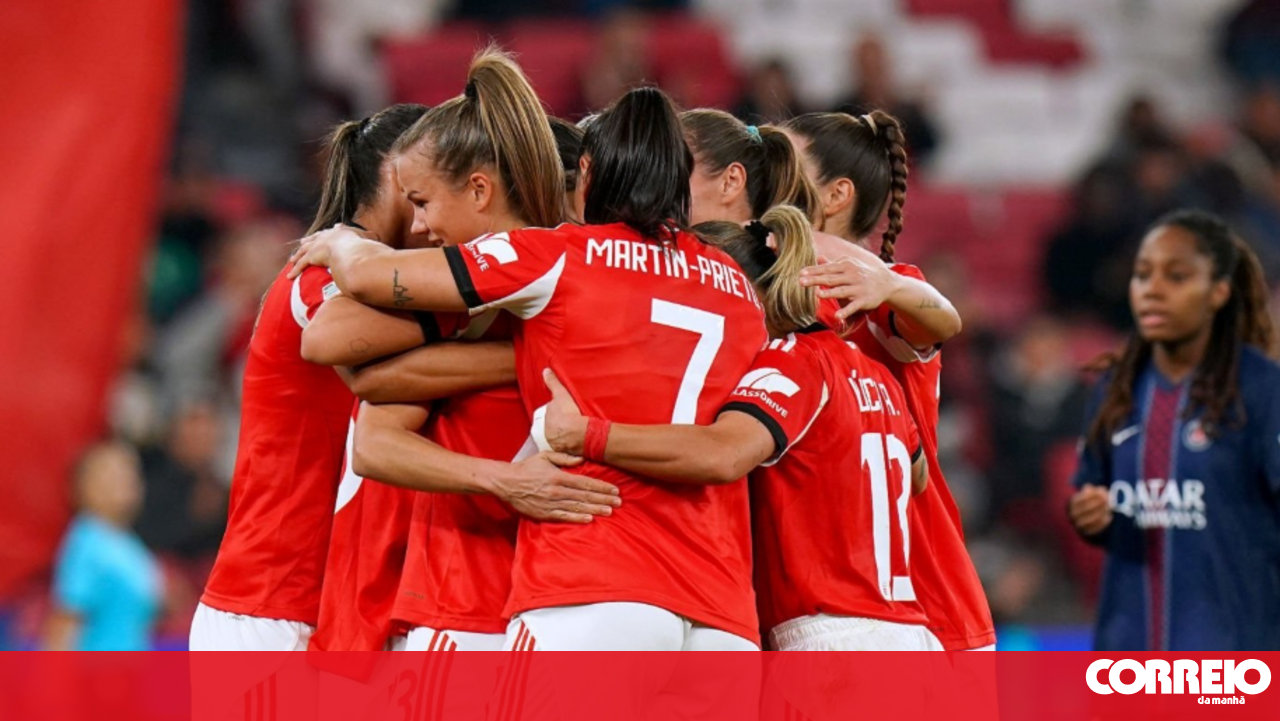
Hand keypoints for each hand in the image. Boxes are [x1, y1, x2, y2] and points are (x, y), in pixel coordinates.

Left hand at [287, 224, 373, 278]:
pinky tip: (290, 276)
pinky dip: (295, 270)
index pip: (336, 230)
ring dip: (298, 254)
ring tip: (292, 259)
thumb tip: (380, 241)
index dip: (333, 231)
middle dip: (310, 240)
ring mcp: (318, 245)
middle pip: (316, 237)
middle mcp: (327, 236)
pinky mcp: (312, 256)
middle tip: (304, 241)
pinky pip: (301, 264)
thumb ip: (373, 240)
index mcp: (342, 232)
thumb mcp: (371, 240)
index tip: (333, 229)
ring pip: (304, 250)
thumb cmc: (363, 247)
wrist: (351, 251)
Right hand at [493, 452, 620, 523]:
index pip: (585, 483)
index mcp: (559, 477)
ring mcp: (551, 504)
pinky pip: (564, 517)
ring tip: (609, 511)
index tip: (615, 490)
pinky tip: (589, 518)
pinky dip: (577, 518)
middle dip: (603, 499)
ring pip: (577, 507)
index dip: (602, 487)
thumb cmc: (526, 468)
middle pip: (585, 496)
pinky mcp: (544, 514)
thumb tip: (582, 459)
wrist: (506, 483)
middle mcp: (557, 491)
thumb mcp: (545, 456)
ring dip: (595, 509)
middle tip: (618, 502)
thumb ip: (565, 457)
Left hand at [542, 368, 587, 455]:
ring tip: (572, 435)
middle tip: (567, 424)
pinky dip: (567, 446)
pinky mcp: (561, 452)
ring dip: (561, 437)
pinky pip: (563, 448)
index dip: (553, 414)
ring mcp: (552, 443)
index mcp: (543, 419)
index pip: (546, 416)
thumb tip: (545, 370)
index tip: (561, 414)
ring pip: (555, 438)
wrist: (577, 433)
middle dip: (555, 427)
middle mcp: (544, 432)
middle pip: (549, 428)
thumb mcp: (561, 394)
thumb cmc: (568, 413)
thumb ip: (552, 382)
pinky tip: (575, 445)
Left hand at [799, 244, 900, 321]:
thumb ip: (833, 264)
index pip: (827, 268)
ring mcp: (858, 288)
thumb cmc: (862, 274)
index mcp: (846, 266)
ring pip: (842, 291)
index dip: (813, 271)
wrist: (886, 282)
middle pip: (831, 278)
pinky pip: (854, 306)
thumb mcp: (850, 265)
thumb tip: (818, 257)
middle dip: (816, 280)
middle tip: (800, 282)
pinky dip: (846, 311)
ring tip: (817, 294)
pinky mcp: (864, 300)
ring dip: (830, 293)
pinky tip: (837, 316)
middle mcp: (852, 276)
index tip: (800, 274)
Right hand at [1067, 484, 1112, 536]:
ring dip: (1101, 513)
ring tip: (1108, 508)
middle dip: (1098, 503)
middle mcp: (1072, 515)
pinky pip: (1094, 528)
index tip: (1104, 493)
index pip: (1081, 498)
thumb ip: (1093, 490)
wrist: (1085, 517)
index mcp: (1071, 503)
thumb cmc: (1088, 501)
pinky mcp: (1085, 532)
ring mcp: (1077, 524)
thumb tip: (1101, 492)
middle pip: (1085, 508)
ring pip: (1089, 519)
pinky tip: (1109, 516)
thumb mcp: (1088, 493)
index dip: (1093, 495)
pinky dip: (1103, 522)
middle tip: (1108, 500)